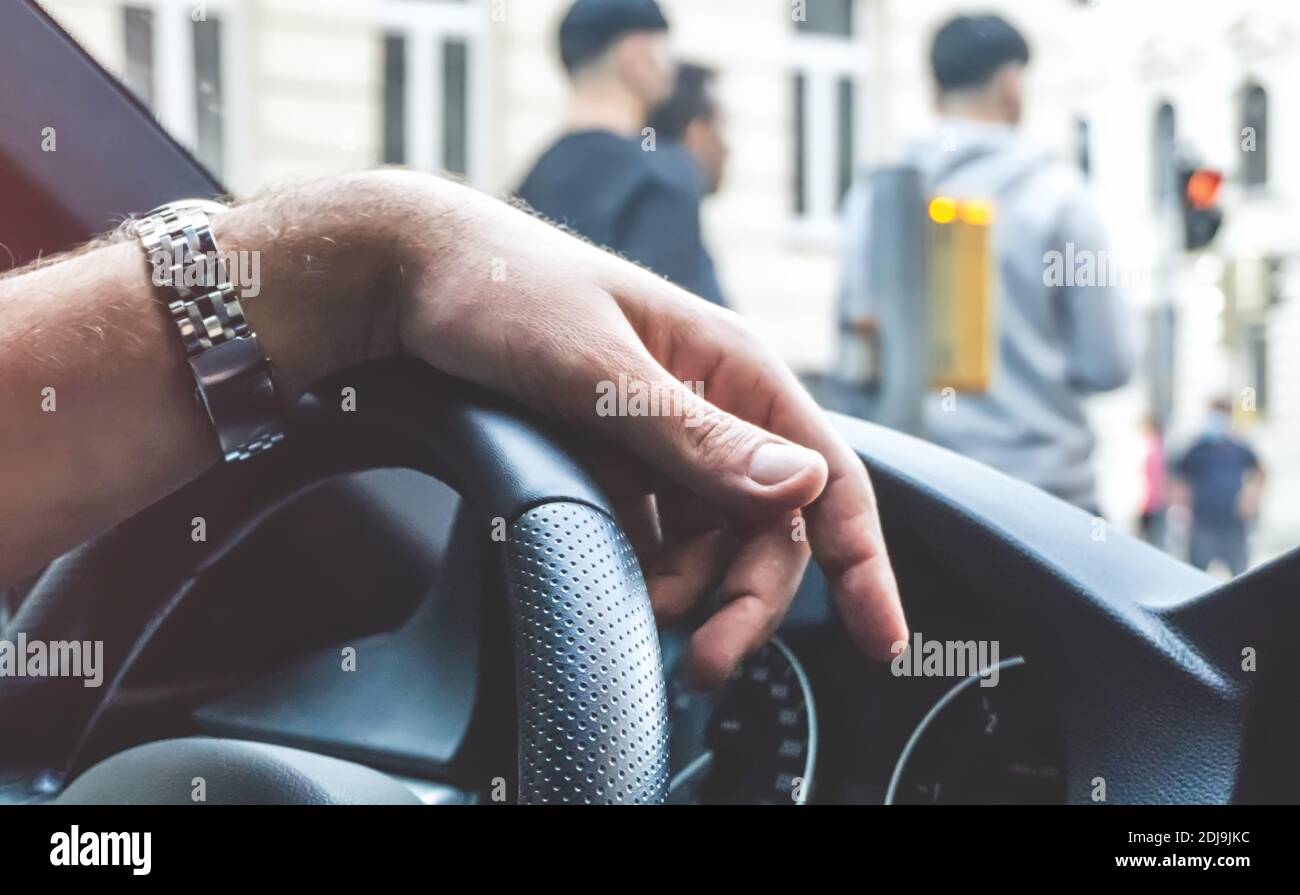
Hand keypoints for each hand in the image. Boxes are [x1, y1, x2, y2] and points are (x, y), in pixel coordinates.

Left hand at [389, 174, 908, 686]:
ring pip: (713, 543)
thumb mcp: (598, 370)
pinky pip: (656, 536)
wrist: (410, 276)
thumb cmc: (507, 293)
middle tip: (706, 665)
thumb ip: (695, 435)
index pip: (828, 475)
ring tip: (645, 619)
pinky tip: (621, 588)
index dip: (863, 562)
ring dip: (693, 593)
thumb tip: (803, 487)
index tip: (883, 640)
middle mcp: (712, 408)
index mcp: (733, 370)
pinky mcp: (618, 461)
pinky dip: (647, 573)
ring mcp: (663, 439)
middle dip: (748, 601)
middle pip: (770, 528)